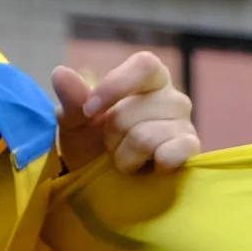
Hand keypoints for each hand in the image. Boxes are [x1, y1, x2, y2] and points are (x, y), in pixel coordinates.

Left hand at [49, 53, 202, 173]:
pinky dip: (153, 164)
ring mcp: (185, 124)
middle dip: (111, 135)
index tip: (88, 111)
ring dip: (125, 156)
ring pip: (145, 137)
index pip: (143, 65)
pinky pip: (172, 152)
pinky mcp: (190, 150)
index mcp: (147, 79)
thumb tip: (61, 73)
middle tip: (111, 145)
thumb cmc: (92, 145)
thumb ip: (72, 99)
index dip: (115, 86)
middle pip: (133, 110)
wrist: (104, 185)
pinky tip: (150, 168)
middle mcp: (172, 97)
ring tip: (127, 160)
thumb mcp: (74, 124)